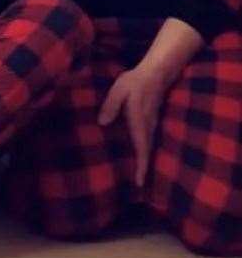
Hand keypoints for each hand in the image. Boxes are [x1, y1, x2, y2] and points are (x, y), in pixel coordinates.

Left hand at [98, 61, 168, 186]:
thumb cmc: (135, 82)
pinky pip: (147, 139)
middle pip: (146, 151)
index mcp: (139, 122)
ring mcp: (151, 124)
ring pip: (147, 146)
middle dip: (142, 168)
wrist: (156, 73)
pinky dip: (143, 150)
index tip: (139, 182)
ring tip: (137, 174)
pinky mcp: (151, 120)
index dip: (141, 165)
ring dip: (143, 160)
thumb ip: (110, 106)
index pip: (141, 147)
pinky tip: (137, 153)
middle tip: (138, 185)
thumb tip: (102, 123)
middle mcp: (147, 126)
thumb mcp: (118, 90)